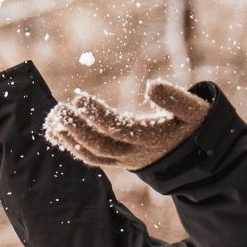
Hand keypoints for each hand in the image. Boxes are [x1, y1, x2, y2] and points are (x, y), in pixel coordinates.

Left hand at [43, 79, 210, 169]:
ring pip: (92, 155)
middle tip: (58, 110)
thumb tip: (153, 85)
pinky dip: (72, 147)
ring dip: (69, 139)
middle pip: (100, 145)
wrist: (194, 154)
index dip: (97, 115)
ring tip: (51, 120)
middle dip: (77, 128)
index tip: (79, 97)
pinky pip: (92, 158)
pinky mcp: (117, 161)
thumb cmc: (192, 124)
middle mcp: (135, 152)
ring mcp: (124, 160)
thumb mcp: (194, 110)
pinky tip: (56, 131)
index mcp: (152, 137)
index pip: (118, 128)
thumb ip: (177, 98)